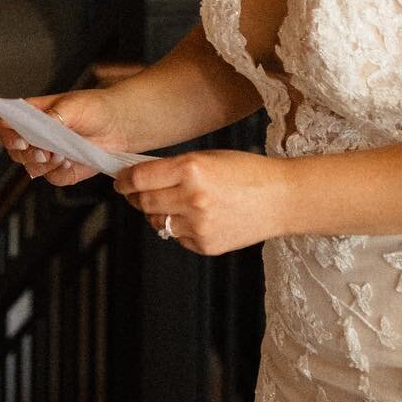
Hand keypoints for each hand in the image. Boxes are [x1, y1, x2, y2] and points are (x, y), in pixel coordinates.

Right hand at [0, 89, 130, 186]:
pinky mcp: (63, 170)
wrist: (119, 123)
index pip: (7, 126)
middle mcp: (36, 136)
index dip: (9, 136)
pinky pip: (54, 178)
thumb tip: (41, 127)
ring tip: (62, 156)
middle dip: (29, 155)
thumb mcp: (73, 106)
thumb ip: (54, 116)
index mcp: (32, 115)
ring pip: (32, 168)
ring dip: (45, 165)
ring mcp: (49, 154)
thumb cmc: (94, 107)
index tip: (21, 141)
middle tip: (44, 153)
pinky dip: (59, 173)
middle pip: (16, 152)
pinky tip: (70, 163)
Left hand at [114, 149, 293, 255]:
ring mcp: (198, 225)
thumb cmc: (247, 172)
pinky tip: (196, 217)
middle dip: (135, 197)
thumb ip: (175, 167)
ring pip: (157, 222)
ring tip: (172, 203)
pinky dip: (179, 228)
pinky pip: (178, 237)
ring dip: (156, 213)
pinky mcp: (206, 245)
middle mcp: (192, 197)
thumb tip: (141, 177)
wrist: (281, 199)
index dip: (125, 180)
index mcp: (191, 168)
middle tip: (134, 193)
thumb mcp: (208, 157)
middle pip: (144, 201)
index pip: (140, 177)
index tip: (120, 181)